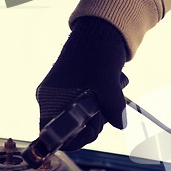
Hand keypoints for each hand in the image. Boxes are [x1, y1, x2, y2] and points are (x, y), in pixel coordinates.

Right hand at [36, 17, 127, 150]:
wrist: (104, 32)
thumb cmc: (98, 51)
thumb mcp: (107, 79)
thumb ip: (113, 105)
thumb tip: (119, 124)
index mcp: (50, 97)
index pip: (52, 133)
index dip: (73, 138)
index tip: (92, 127)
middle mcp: (54, 100)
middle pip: (73, 131)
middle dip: (95, 123)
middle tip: (106, 107)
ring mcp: (67, 98)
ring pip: (87, 122)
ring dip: (104, 112)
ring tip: (112, 91)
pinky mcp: (80, 95)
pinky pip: (94, 111)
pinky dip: (106, 105)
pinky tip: (112, 89)